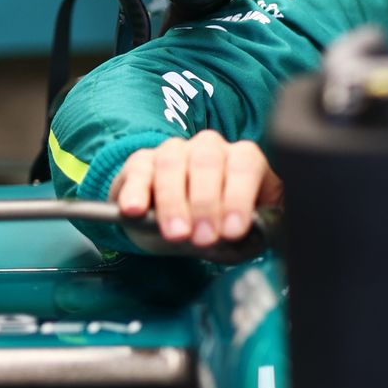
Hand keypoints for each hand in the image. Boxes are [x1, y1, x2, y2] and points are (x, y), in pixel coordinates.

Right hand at [112, 133, 282, 249]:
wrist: (174, 224)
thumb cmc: (216, 224)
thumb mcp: (238, 233)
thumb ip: (248, 235)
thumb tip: (252, 239)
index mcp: (242, 159)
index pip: (245, 166)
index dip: (239, 198)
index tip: (233, 231)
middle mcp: (209, 148)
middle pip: (208, 162)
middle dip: (206, 203)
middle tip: (203, 237)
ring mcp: (174, 152)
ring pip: (172, 164)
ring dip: (174, 201)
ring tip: (176, 233)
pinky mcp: (141, 163)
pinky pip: (138, 171)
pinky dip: (135, 191)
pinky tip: (135, 210)